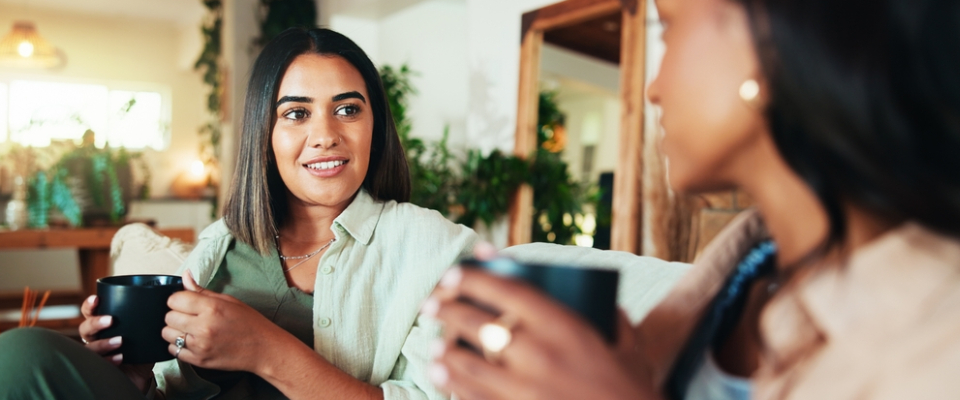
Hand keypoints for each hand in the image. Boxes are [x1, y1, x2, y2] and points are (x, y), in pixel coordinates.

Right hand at [78, 295, 155, 392]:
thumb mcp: (145, 332)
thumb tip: (168, 302)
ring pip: (89, 347)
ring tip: (120, 341)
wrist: (141, 375)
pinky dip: (109, 359)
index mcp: (104, 326)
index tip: (97, 299)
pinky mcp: (101, 368)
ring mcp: (97, 354)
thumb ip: (150, 318)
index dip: (90, 305)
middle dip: (95, 322)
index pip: (90, 312)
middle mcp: (96, 338)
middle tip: (110, 320)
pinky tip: (120, 357)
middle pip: (85, 328)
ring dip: (103, 343)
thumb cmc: (140, 350)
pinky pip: (99, 363)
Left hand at [161, 270, 290, 372]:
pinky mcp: (199, 360)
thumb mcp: (229, 301)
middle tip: (190, 316)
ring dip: (175, 330)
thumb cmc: (249, 323)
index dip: (178, 299)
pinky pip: (173, 351)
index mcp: (212, 308)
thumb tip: (185, 276)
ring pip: (167, 334)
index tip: (186, 302)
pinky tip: (192, 341)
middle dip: (176, 314)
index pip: (174, 299)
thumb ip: (202, 291)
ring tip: (190, 329)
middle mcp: (204, 326)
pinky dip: (178, 346)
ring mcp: (200, 345)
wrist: (263, 349)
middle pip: (168, 317)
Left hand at [421, 243, 657, 399]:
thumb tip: (596, 293)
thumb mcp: (629, 345)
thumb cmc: (632, 390)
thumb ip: (611, 315)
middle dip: (448, 311)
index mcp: (566, 328)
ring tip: (433, 346)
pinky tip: (442, 377)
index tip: (454, 273)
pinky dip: (454, 385)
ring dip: (445, 352)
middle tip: (432, 304)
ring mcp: (525, 391)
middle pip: (479, 325)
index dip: (475, 278)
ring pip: (469, 365)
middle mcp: (540, 356)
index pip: (509, 292)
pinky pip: (474, 398)